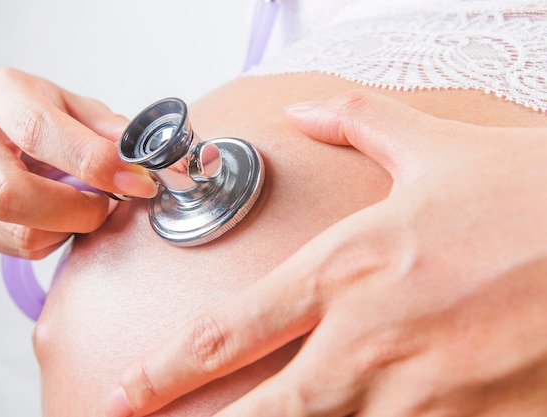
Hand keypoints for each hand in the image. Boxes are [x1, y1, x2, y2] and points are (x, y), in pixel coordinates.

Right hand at [0, 68, 156, 258]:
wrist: (8, 132)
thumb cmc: (47, 116)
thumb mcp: (82, 111)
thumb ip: (113, 133)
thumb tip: (146, 159)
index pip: (37, 131)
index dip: (92, 163)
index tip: (135, 182)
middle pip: (9, 192)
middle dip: (74, 209)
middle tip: (106, 205)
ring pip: (16, 230)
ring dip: (67, 227)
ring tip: (85, 207)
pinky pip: (16, 247)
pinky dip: (52, 239)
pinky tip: (60, 216)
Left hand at [104, 91, 546, 415]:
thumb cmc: (525, 192)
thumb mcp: (431, 144)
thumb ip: (357, 120)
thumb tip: (307, 108)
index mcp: (347, 270)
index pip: (230, 330)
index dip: (167, 371)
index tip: (128, 392)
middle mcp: (368, 340)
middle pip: (261, 412)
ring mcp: (419, 393)